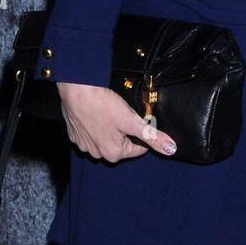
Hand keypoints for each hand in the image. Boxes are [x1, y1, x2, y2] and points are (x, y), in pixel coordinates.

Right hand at [56, 83, 176, 162]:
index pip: (139, 149)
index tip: (136, 120)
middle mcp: (97, 154)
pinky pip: (91, 134)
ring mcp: (84, 145)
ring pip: (106, 139)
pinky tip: (96, 114)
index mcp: (113, 154)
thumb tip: (171, 149)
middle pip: (121, 145)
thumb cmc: (103, 105)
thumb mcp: (133, 121)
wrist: (77, 90)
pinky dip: (95, 126)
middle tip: (122, 115)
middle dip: (125, 132)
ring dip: (110, 129)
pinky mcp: (74, 135)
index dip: (142, 133)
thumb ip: (152, 136)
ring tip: (109, 113)